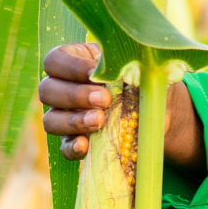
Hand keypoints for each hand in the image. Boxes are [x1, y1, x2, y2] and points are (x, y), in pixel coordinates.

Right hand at [39, 43, 205, 173]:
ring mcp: (64, 117)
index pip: (55, 60)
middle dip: (75, 95)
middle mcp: (62, 88)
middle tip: (103, 99)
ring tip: (99, 121)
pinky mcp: (74, 142)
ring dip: (73, 121)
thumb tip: (120, 71)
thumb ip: (125, 65)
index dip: (70, 67)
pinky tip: (86, 145)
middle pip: (47, 90)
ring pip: (50, 120)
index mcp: (74, 61)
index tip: (95, 73)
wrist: (160, 109)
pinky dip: (73, 147)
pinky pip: (64, 147)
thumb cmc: (142, 78)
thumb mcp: (136, 67)